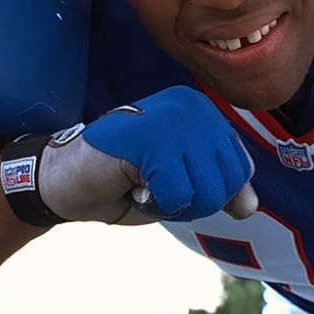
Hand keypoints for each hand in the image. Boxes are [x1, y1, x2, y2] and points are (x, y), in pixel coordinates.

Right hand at [40, 86, 257, 224]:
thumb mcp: (182, 185)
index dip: (207, 194)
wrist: (62, 178)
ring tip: (141, 181)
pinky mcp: (149, 136)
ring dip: (172, 204)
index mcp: (204, 112)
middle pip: (226, 185)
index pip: (240, 171)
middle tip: (153, 184)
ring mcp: (171, 117)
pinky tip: (131, 183)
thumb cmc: (124, 181)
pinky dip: (155, 204)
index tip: (170, 180)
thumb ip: (218, 189)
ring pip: (206, 193)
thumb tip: (250, 207)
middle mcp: (193, 106)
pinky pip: (177, 194)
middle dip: (190, 202)